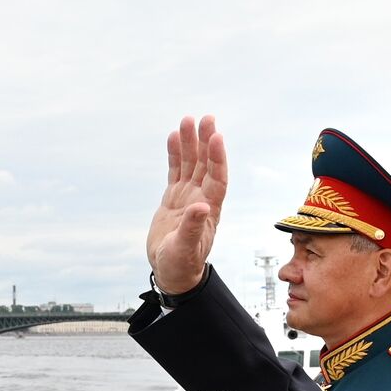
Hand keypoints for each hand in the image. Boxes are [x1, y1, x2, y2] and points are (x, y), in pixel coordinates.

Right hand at [146, 115, 228, 293]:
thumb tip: (200, 206)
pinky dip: (176, 155)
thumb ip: (192, 228)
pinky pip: (176, 171)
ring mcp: (188, 197)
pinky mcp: (174, 198)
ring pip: (191, 164)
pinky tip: (174, 137)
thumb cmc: (182, 264)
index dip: (218, 159)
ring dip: (191, 143)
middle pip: (206, 165)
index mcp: (209, 210)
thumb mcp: (185, 249)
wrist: (172, 271)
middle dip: (206, 142)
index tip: (216, 138)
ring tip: (187, 120)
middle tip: (207, 118)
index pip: (217, 179)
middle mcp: (202, 199)